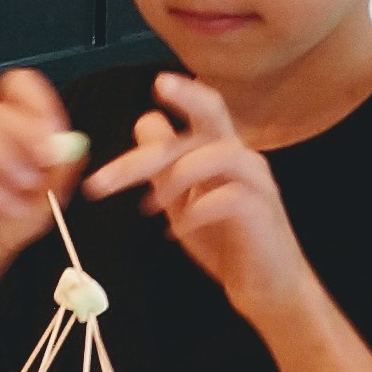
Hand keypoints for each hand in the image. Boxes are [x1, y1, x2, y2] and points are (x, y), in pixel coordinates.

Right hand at [0, 70, 79, 281]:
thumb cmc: (9, 218)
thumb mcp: (50, 196)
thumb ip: (62, 170)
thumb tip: (73, 147)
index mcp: (5, 124)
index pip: (16, 86)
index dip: (37, 103)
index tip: (55, 134)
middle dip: (25, 136)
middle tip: (45, 165)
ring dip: (4, 161)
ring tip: (25, 189)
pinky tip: (9, 208)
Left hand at [84, 75, 310, 324]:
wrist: (267, 287)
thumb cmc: (226, 243)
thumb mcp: (183, 201)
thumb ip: (164, 167)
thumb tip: (145, 120)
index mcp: (222, 151)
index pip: (207, 107)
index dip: (185, 92)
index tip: (158, 83)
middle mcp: (242, 158)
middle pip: (203, 128)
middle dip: (150, 149)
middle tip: (104, 181)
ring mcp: (255, 183)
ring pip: (215, 155)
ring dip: (174, 179)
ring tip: (151, 207)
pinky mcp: (261, 212)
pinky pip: (228, 197)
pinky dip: (197, 211)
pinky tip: (178, 230)